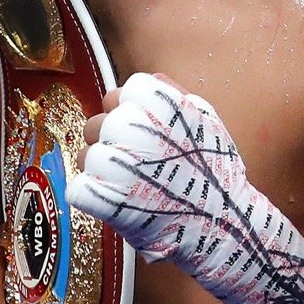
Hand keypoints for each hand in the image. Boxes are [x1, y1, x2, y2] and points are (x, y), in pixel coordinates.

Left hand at [67, 72, 303, 303]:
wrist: (225, 224)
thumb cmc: (217, 174)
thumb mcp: (208, 122)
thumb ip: (177, 96)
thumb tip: (152, 78)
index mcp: (158, 105)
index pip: (124, 92)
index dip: (132, 109)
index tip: (145, 127)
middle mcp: (132, 127)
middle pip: (101, 121)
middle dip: (114, 139)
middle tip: (139, 161)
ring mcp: (116, 164)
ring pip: (87, 155)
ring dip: (103, 169)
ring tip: (130, 184)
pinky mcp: (105, 200)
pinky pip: (79, 189)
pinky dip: (92, 196)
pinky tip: (115, 202)